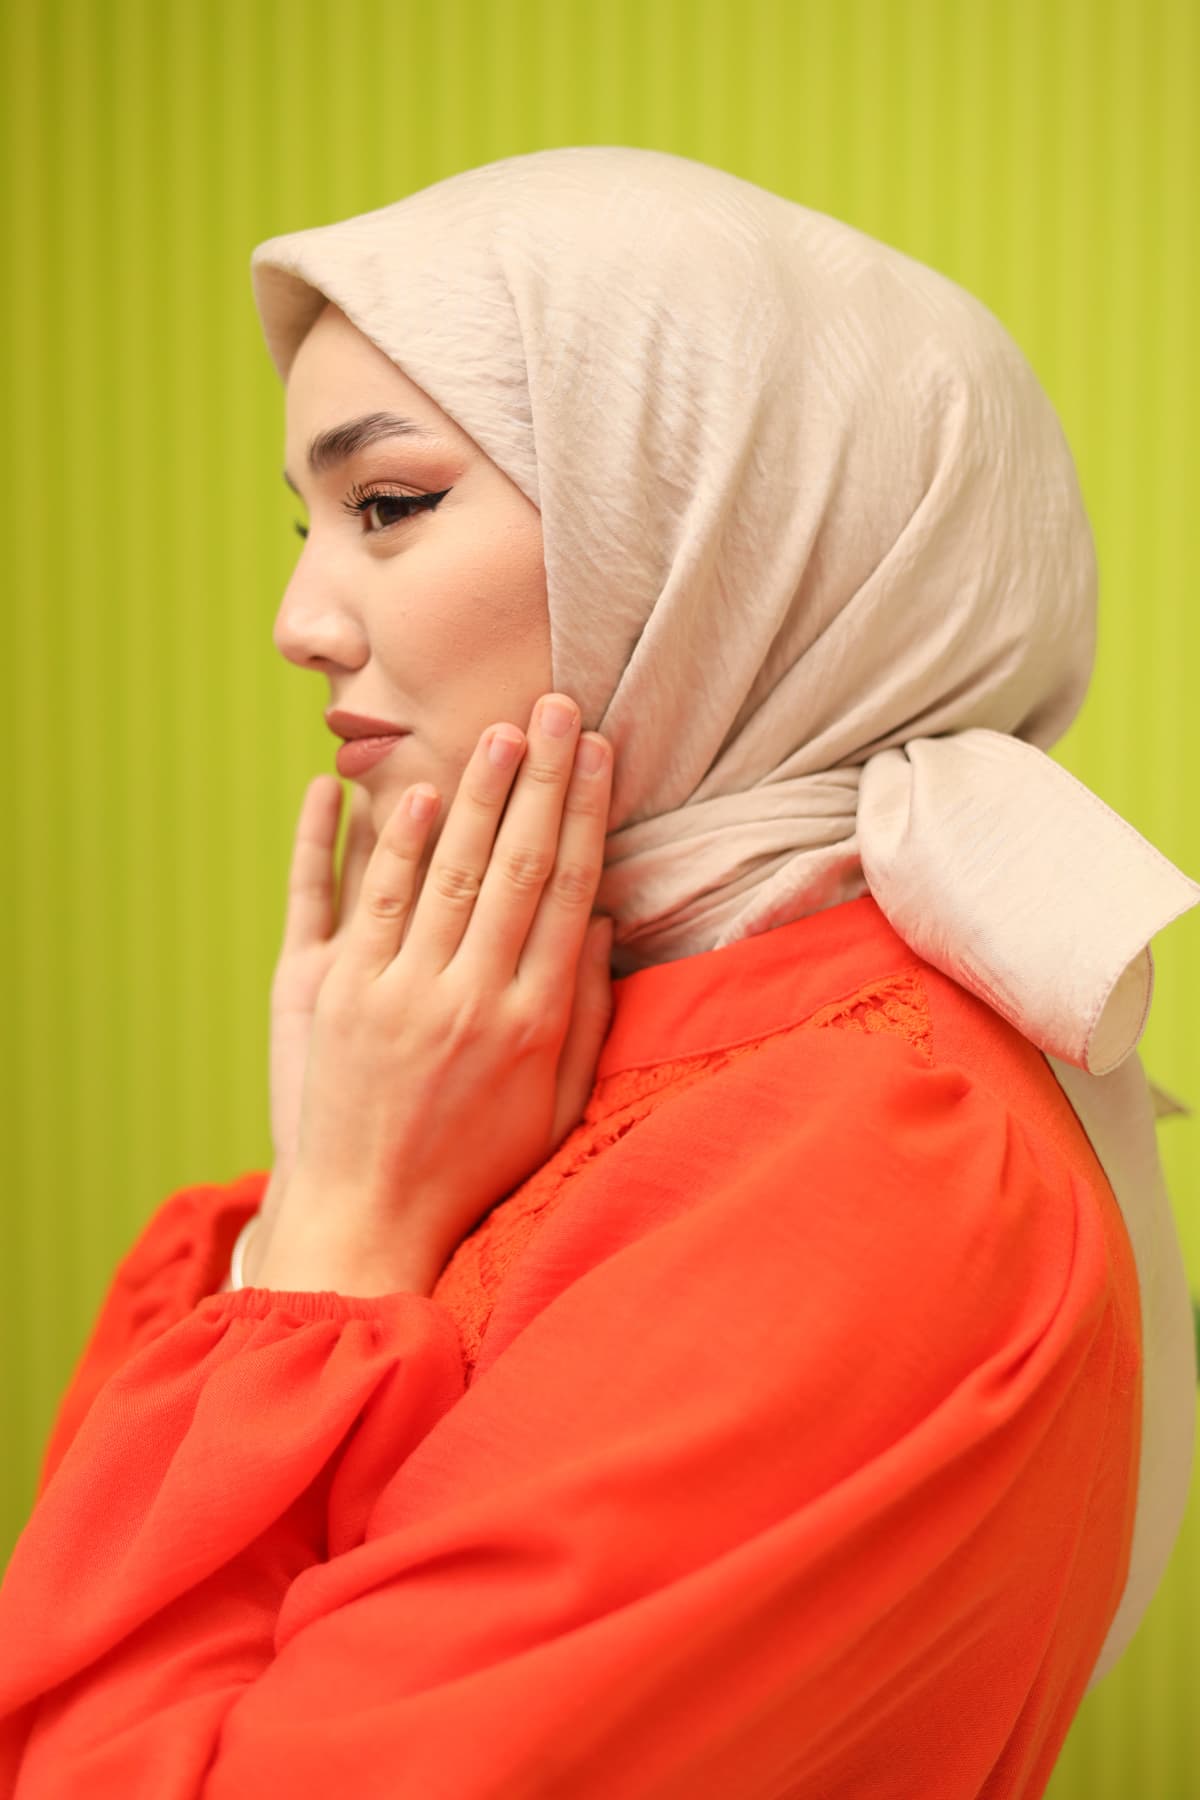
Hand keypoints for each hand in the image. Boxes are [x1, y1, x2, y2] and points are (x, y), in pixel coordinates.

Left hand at [248, 695, 615, 1295]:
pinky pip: (354, 901)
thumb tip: (602, 922)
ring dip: (468, 794)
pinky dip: (373, 842)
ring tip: (494, 732)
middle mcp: (468, 999)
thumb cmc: (475, 1164)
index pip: (566, 891)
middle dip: (537, 780)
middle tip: (555, 707)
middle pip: (511, 866)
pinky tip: (396, 790)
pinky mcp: (332, 997)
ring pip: (437, 871)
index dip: (585, 813)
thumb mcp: (556, 1105)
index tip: (598, 752)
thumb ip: (587, 1014)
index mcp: (531, 1021)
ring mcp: (395, 994)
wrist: (369, 1218)